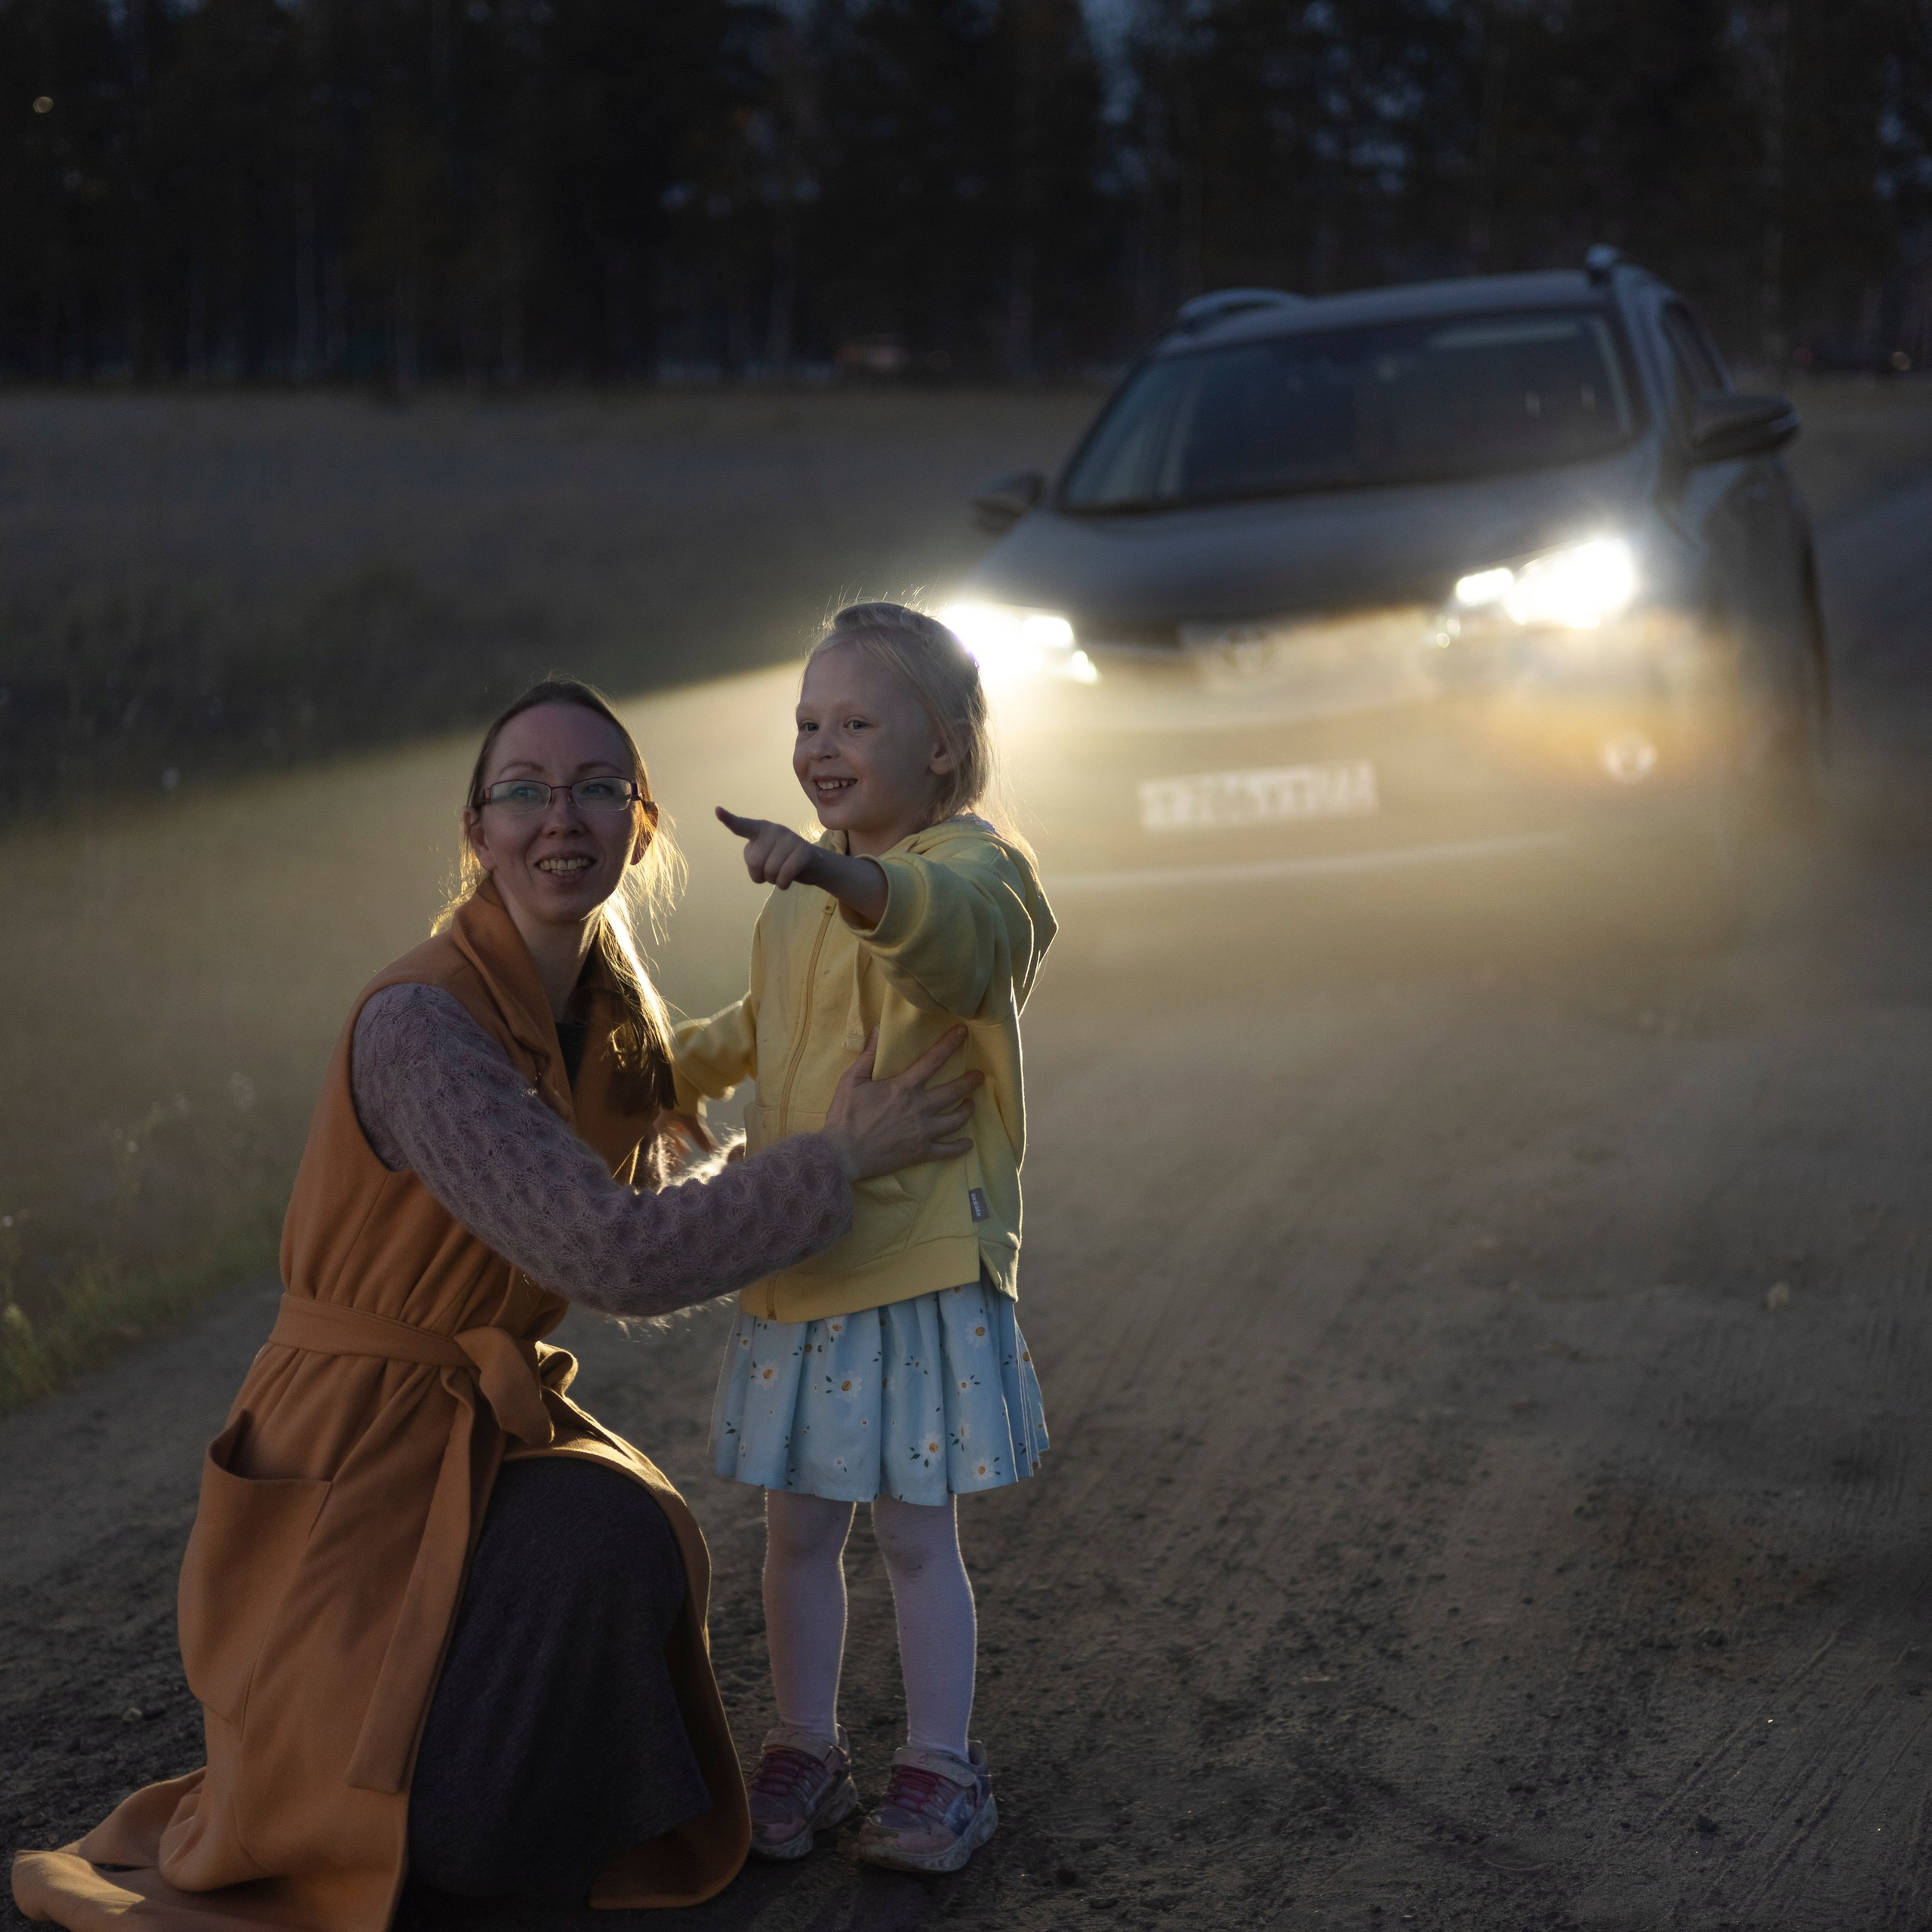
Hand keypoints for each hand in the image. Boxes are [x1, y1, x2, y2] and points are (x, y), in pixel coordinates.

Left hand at [717, 808, 888, 924]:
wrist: (812, 864)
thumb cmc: (781, 861)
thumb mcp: (765, 857)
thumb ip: (754, 857)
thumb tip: (757, 862)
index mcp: (761, 830)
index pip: (742, 826)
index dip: (729, 819)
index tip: (717, 810)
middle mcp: (775, 830)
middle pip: (755, 861)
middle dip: (759, 874)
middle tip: (770, 872)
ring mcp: (790, 839)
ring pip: (770, 871)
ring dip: (773, 880)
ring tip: (781, 873)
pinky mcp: (803, 851)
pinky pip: (784, 875)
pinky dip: (783, 884)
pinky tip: (786, 882)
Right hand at [819, 1027, 981, 1181]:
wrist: (842, 1153)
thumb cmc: (845, 1115)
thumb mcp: (852, 1080)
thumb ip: (868, 1055)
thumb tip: (879, 1029)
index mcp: (904, 1087)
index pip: (933, 1060)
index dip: (950, 1044)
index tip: (964, 1032)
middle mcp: (920, 1107)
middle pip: (954, 1091)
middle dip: (970, 1081)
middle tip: (980, 1076)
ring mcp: (923, 1132)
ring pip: (956, 1119)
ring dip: (967, 1109)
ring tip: (971, 1104)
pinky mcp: (921, 1152)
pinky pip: (948, 1151)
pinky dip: (960, 1147)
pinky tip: (968, 1143)